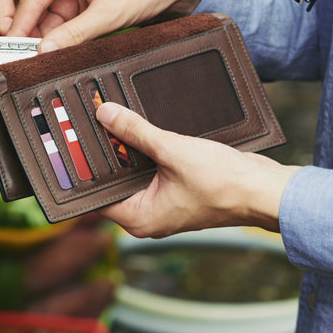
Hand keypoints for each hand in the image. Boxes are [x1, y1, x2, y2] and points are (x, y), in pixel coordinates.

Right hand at [0, 0, 208, 52]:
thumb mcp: (111, 14)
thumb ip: (74, 35)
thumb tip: (42, 52)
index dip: (16, 26)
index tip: (13, 53)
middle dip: (12, 22)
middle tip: (16, 51)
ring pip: (26, 5)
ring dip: (32, 31)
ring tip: (43, 55)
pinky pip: (45, 14)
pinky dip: (47, 32)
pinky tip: (56, 47)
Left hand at [93, 102, 298, 236]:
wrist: (264, 190)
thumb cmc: (224, 184)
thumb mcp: (173, 150)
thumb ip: (136, 132)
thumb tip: (106, 114)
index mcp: (139, 218)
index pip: (94, 196)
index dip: (81, 170)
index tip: (68, 144)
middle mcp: (147, 215)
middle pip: (113, 181)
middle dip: (104, 153)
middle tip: (86, 124)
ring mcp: (163, 202)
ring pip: (133, 172)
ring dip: (126, 148)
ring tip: (109, 119)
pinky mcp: (178, 189)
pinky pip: (152, 168)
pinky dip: (145, 149)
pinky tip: (139, 126)